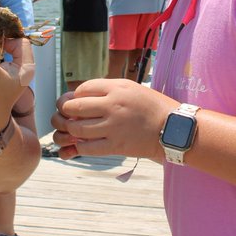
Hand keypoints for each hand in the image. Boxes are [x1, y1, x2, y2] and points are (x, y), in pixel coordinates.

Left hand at [50, 79, 174, 159]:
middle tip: (62, 115)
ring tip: (68, 130)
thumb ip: (107, 89)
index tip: (73, 102)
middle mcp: (112, 105)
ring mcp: (113, 126)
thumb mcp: (131, 88)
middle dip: (62, 112)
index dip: (72, 96)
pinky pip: (86, 147)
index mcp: (116, 88)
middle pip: (73, 107)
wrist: (173, 128)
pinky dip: (78, 146)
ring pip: (76, 128)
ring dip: (67, 130)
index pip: (82, 89)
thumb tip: (80, 96)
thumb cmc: (152, 106)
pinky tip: (80, 144)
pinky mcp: (116, 146)